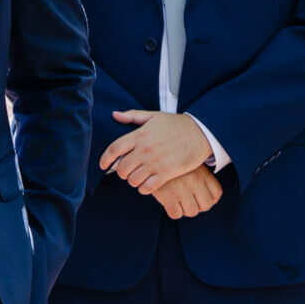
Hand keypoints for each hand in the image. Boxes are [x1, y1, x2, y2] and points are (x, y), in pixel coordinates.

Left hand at [102, 111, 217, 195]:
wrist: (201, 133)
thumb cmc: (177, 124)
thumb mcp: (154, 116)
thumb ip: (133, 116)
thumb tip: (115, 115)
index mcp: (139, 135)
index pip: (114, 149)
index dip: (105, 159)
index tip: (103, 165)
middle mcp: (145, 149)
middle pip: (122, 168)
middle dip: (121, 172)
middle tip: (127, 172)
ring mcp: (155, 162)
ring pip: (133, 180)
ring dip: (133, 181)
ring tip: (138, 178)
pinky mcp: (167, 173)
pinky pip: (147, 187)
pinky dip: (144, 188)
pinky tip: (147, 184)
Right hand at [152, 167, 226, 219]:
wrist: (150, 156)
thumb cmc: (170, 160)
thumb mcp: (188, 163)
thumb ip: (199, 177)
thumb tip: (207, 196)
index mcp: (202, 173)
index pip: (216, 194)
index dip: (208, 199)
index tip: (199, 197)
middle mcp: (195, 182)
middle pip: (205, 205)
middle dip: (197, 206)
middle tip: (187, 201)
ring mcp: (183, 190)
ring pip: (192, 212)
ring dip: (184, 209)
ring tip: (176, 200)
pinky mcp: (168, 196)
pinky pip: (176, 214)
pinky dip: (173, 211)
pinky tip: (168, 202)